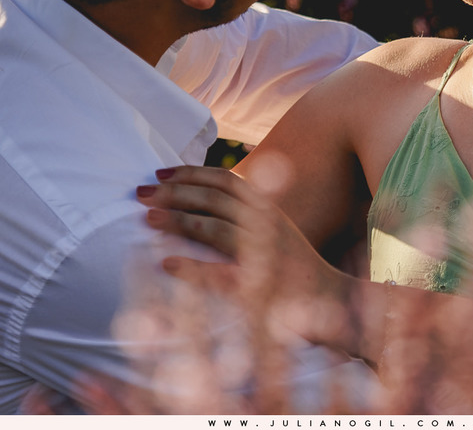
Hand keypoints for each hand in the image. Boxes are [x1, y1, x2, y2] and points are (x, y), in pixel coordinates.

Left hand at [136, 166, 353, 348]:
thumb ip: (245, 214)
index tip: (159, 174)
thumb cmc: (295, 267)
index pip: (224, 180)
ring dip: (177, 220)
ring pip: (213, 228)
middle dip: (173, 192)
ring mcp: (263, 254)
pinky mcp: (260, 287)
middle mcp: (266, 225)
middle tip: (140, 195)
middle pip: (213, 198)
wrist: (332, 300)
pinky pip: (219, 274)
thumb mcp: (273, 229)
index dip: (190, 173)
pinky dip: (190, 267)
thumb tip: (202, 200)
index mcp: (268, 208)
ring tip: (147, 219)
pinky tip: (165, 264)